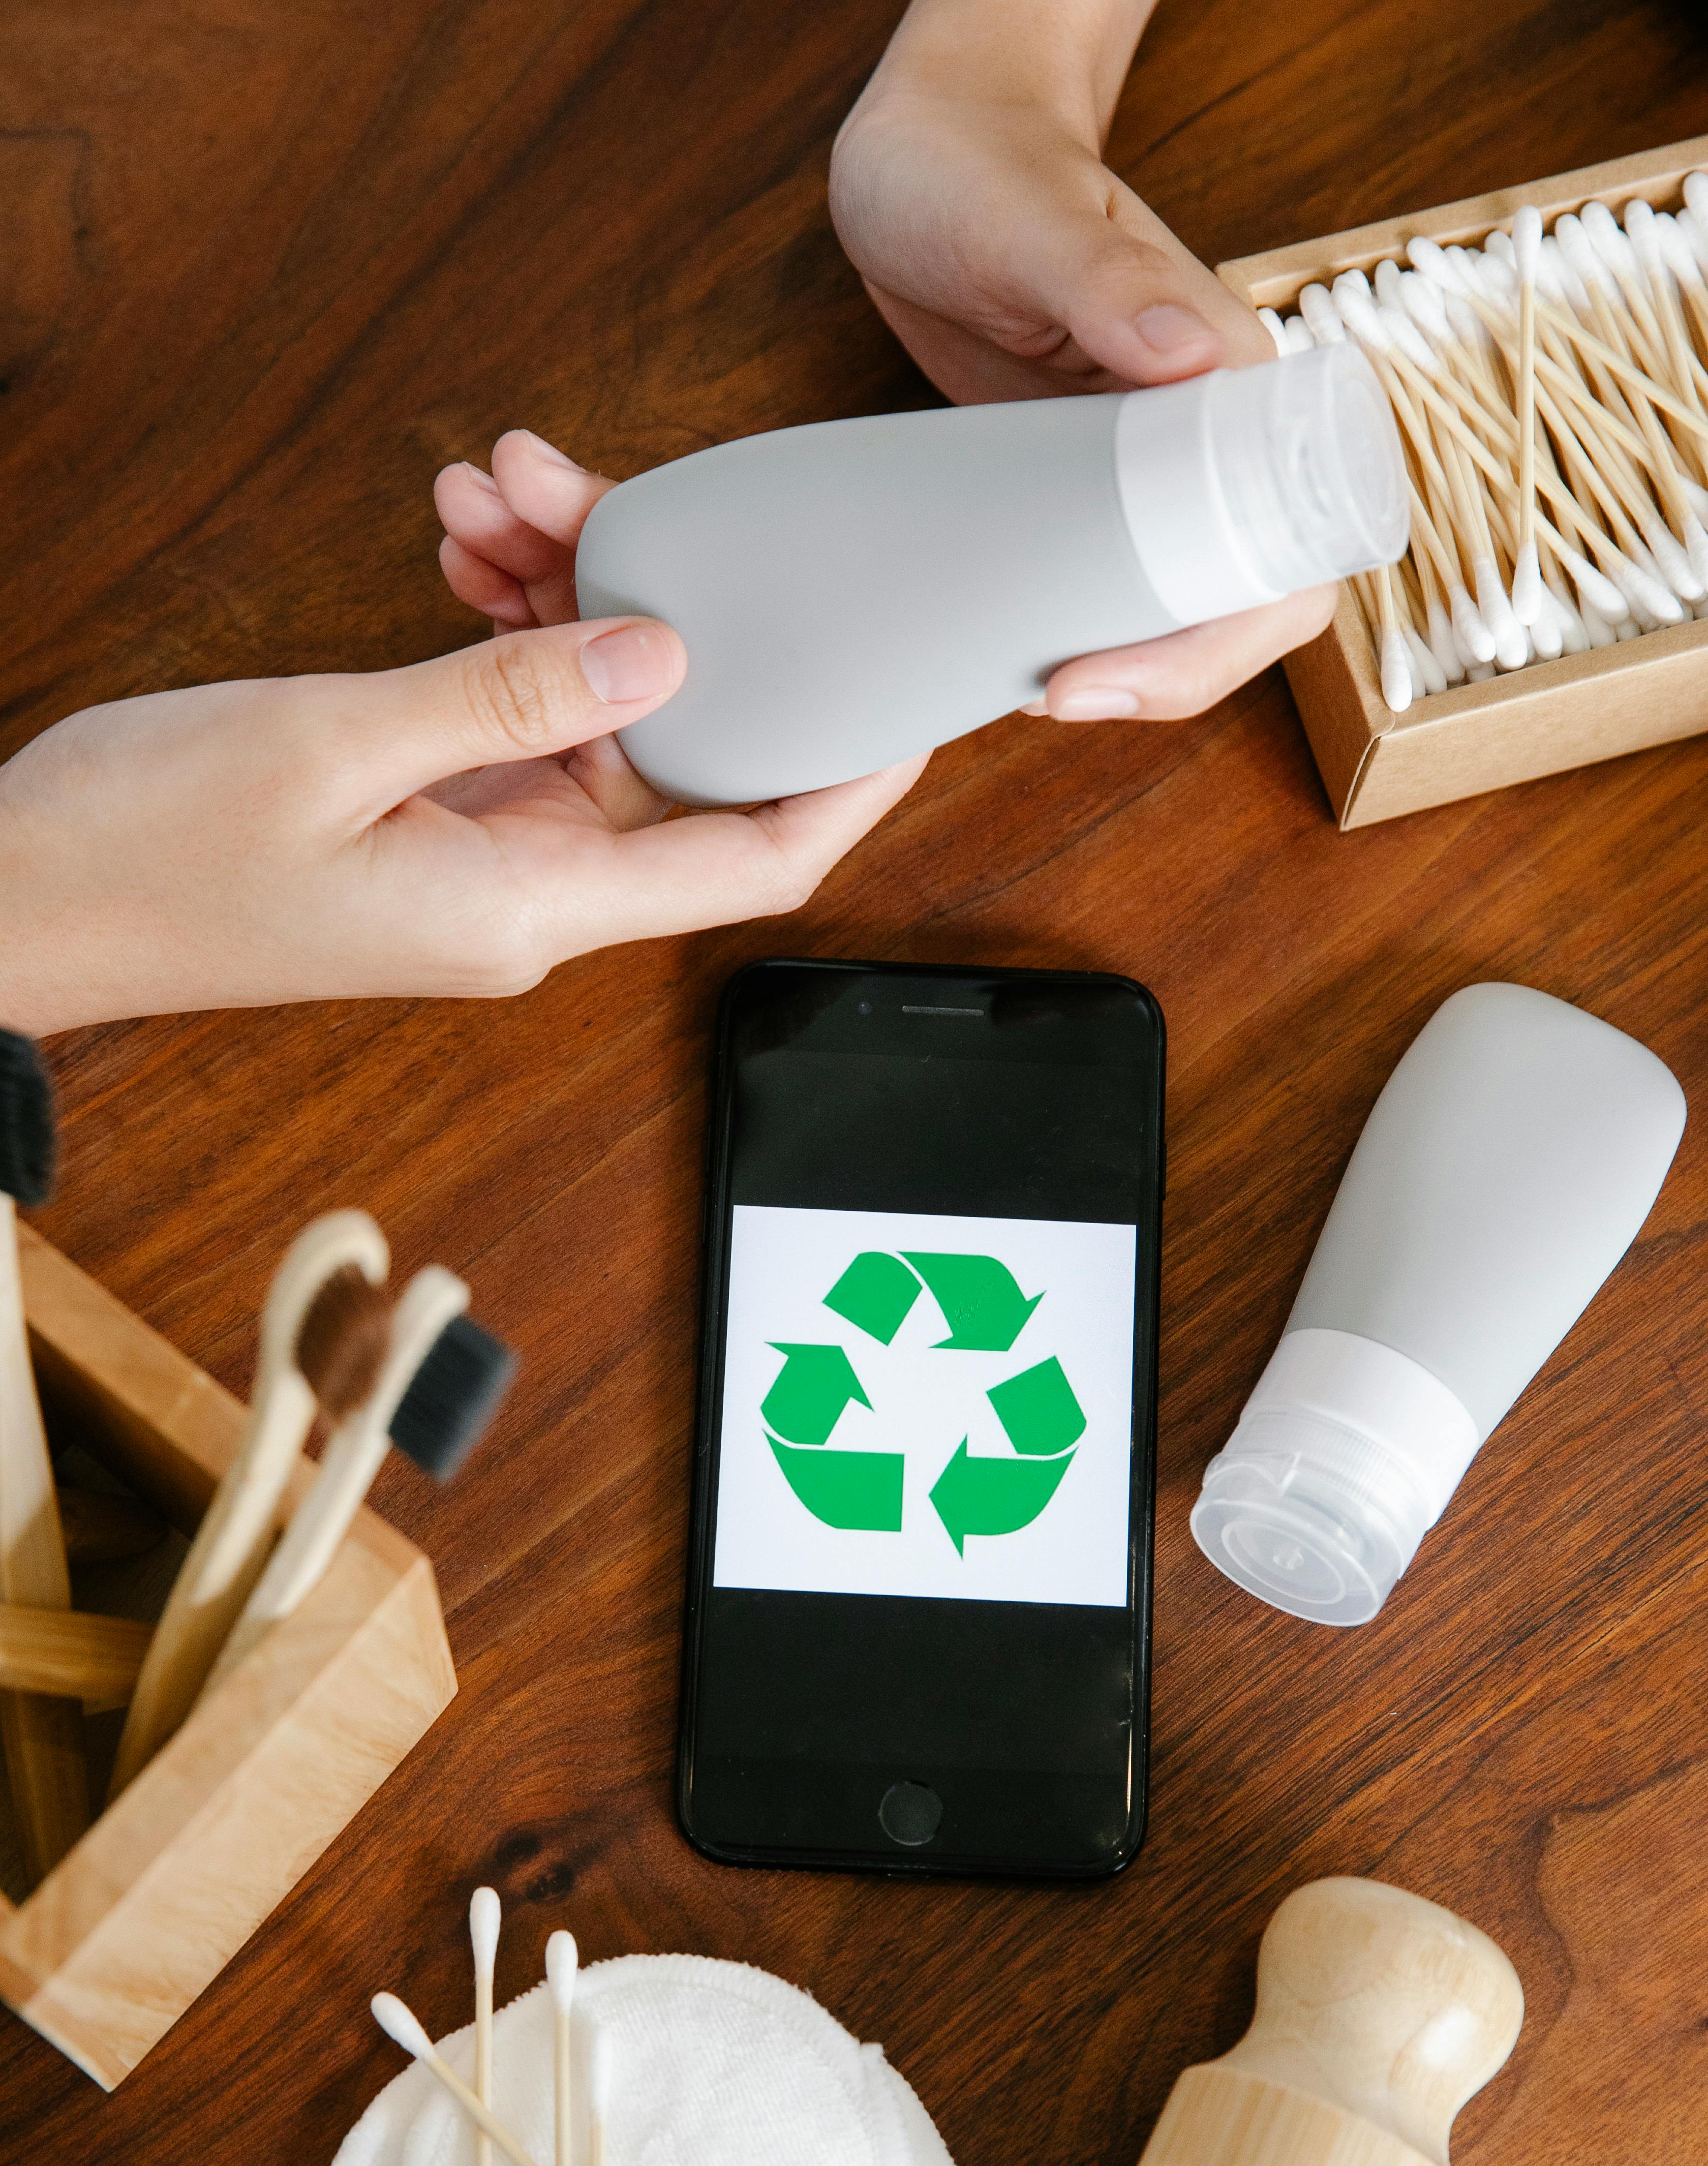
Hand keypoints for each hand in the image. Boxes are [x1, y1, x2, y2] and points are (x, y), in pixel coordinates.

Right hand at [0, 499, 923, 1033]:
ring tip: (497, 487)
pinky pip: (511, 713)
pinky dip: (502, 627)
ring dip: (560, 593)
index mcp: (528, 909)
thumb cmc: (151, 850)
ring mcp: (482, 858)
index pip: (752, 859)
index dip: (843, 781)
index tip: (903, 694)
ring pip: (587, 713)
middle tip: (593, 486)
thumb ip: (504, 698)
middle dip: (662, 615)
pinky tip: (466, 547)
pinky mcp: (431, 819)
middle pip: (671, 757)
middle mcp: (528, 895)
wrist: (24, 897)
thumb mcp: (331, 750)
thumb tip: (659, 654)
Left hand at [828, 3, 1335, 716]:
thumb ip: (1104, 282)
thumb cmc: (975, 162)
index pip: (1294, 546)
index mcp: (1230, 374)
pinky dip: (1092, 634)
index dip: (1224, 632)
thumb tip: (1186, 351)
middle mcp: (1211, 432)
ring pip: (1189, 608)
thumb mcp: (1026, 222)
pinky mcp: (1092, 484)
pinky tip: (1029, 660)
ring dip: (1134, 668)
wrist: (927, 153)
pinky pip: (1123, 585)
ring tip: (1040, 690)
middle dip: (1173, 673)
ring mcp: (1152, 467)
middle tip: (1059, 697)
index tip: (1114, 667)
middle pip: (1251, 602)